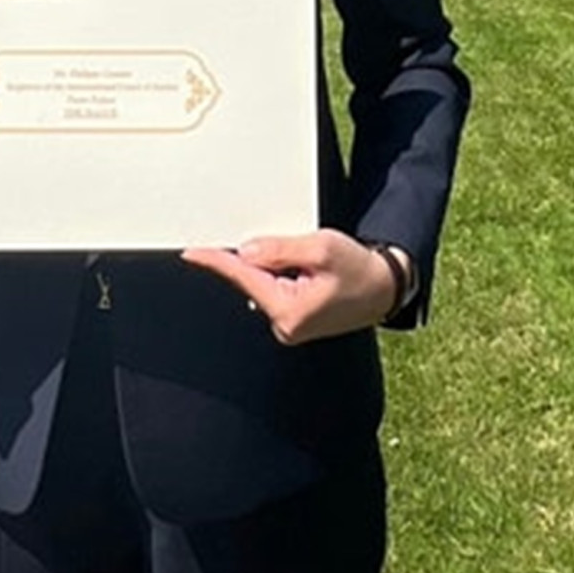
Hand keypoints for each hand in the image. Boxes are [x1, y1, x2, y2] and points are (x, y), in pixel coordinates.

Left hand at [180, 230, 399, 345]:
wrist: (382, 288)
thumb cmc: (357, 269)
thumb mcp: (320, 248)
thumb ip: (280, 250)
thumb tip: (245, 252)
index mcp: (289, 311)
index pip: (244, 278)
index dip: (216, 261)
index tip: (192, 253)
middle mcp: (284, 325)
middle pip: (253, 279)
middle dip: (263, 256)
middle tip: (298, 246)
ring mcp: (288, 326)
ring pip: (264, 282)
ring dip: (276, 263)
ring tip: (310, 259)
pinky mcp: (293, 320)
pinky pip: (274, 289)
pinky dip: (282, 272)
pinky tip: (305, 268)